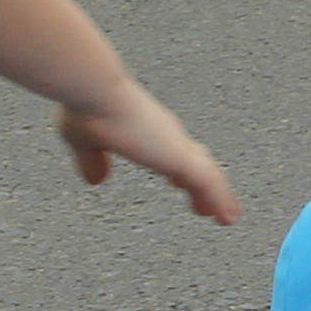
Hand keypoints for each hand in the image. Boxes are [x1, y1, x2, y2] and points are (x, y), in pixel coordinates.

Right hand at [58, 81, 237, 221]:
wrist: (95, 93)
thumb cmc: (87, 106)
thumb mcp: (82, 139)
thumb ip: (90, 159)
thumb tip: (95, 179)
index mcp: (143, 127)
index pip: (168, 150)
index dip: (176, 166)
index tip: (179, 182)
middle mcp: (164, 133)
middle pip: (193, 161)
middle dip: (201, 183)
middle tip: (206, 202)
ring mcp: (176, 144)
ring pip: (207, 174)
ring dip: (217, 196)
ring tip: (227, 215)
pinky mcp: (182, 157)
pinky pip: (210, 184)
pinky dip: (220, 200)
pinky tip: (227, 217)